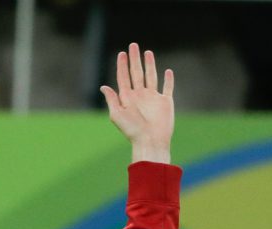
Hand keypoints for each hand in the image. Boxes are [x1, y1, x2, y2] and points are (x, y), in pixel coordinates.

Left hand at [100, 44, 174, 163]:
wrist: (150, 141)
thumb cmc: (132, 131)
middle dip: (134, 59)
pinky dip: (168, 80)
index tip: (121, 53)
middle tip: (133, 45)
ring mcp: (153, 98)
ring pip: (151, 76)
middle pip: (136, 73)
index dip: (122, 65)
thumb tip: (103, 87)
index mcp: (127, 98)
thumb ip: (112, 100)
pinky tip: (167, 71)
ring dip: (149, 64)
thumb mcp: (117, 115)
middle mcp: (140, 96)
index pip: (123, 77)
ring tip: (147, 52)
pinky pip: (167, 88)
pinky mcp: (165, 102)